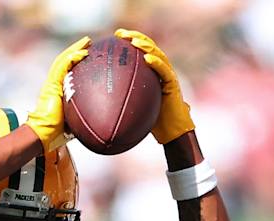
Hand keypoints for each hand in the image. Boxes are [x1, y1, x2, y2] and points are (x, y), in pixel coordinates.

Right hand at [27, 36, 90, 148]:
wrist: (43, 134)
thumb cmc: (58, 133)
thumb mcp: (76, 121)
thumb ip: (85, 116)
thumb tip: (104, 120)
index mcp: (59, 90)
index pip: (68, 70)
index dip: (77, 61)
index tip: (90, 55)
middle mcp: (54, 84)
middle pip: (65, 61)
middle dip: (77, 49)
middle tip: (89, 42)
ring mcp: (52, 83)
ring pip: (63, 60)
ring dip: (75, 48)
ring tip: (87, 41)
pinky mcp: (51, 85)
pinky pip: (62, 67)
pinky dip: (72, 58)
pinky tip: (83, 53)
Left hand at [115, 28, 194, 143]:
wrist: (172, 133)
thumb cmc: (153, 122)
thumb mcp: (135, 107)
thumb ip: (124, 99)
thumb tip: (100, 101)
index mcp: (152, 73)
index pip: (141, 51)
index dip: (129, 41)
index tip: (115, 37)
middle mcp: (161, 70)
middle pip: (148, 47)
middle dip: (135, 37)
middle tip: (120, 34)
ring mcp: (168, 76)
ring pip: (157, 55)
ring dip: (145, 46)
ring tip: (133, 41)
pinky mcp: (173, 84)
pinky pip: (164, 71)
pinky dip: (156, 63)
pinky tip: (147, 58)